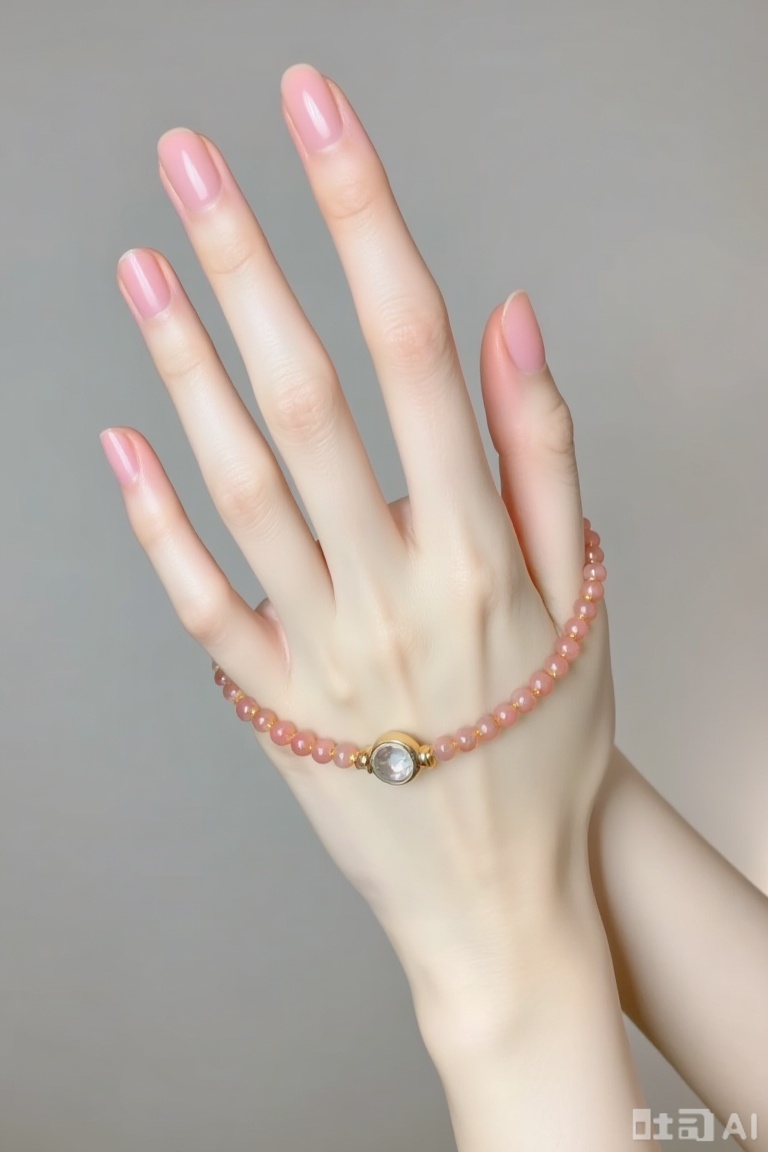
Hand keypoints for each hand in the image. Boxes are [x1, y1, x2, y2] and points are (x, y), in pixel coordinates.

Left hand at [103, 63, 614, 977]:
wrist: (501, 896)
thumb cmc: (549, 740)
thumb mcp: (580, 593)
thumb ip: (542, 449)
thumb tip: (509, 313)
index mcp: (479, 546)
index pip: (415, 347)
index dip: (364, 214)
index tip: (317, 116)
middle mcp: (393, 584)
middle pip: (308, 394)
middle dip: (249, 257)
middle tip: (190, 154)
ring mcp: (318, 649)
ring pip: (240, 484)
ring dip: (184, 364)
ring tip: (142, 260)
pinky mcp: (266, 705)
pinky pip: (198, 600)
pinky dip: (154, 518)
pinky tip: (118, 436)